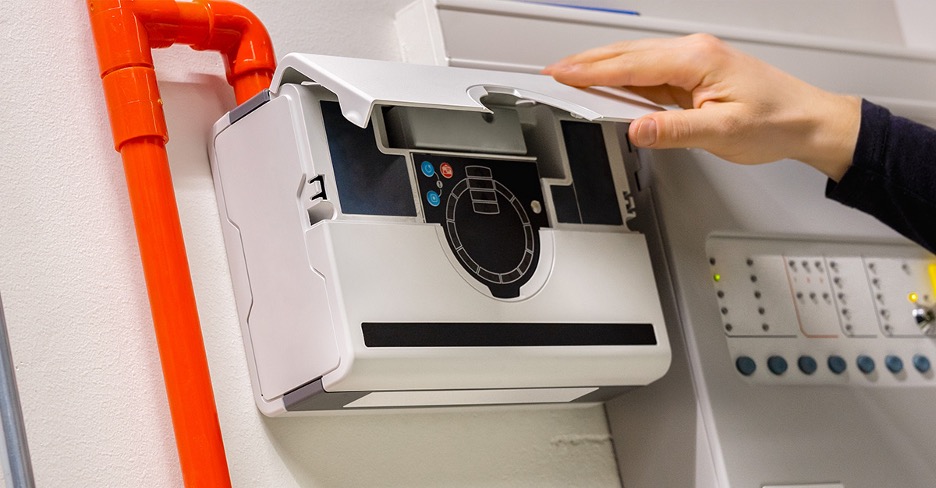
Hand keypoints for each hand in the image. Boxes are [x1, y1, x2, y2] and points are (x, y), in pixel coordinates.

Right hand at [543, 34, 859, 180]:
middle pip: (627, 55)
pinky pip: (649, 74)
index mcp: (696, 59)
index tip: (561, 73)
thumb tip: (637, 128)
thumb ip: (675, 130)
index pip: (630, 64)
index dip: (591, 70)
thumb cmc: (777, 121)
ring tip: (571, 75)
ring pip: (635, 62)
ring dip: (602, 68)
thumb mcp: (723, 132)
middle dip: (586, 62)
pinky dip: (623, 78)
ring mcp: (693, 62)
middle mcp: (693, 53)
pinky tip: (609, 86)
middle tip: (554, 71)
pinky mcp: (694, 75)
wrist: (808, 120)